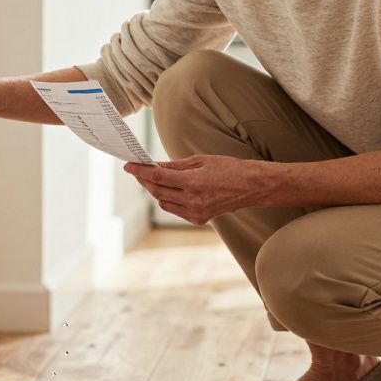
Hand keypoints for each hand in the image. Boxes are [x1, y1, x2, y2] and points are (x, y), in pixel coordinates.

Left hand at [124, 154, 263, 225]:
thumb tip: (154, 165)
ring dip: (155, 191)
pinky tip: (168, 190)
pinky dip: (168, 200)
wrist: (251, 186)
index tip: (129, 166)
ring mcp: (196, 212)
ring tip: (153, 179)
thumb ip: (175, 165)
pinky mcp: (198, 219)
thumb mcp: (200, 160)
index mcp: (193, 182)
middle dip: (145, 180)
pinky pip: (174, 210)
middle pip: (157, 190)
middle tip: (138, 171)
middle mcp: (193, 200)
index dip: (140, 171)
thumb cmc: (228, 168)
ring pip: (163, 202)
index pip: (158, 176)